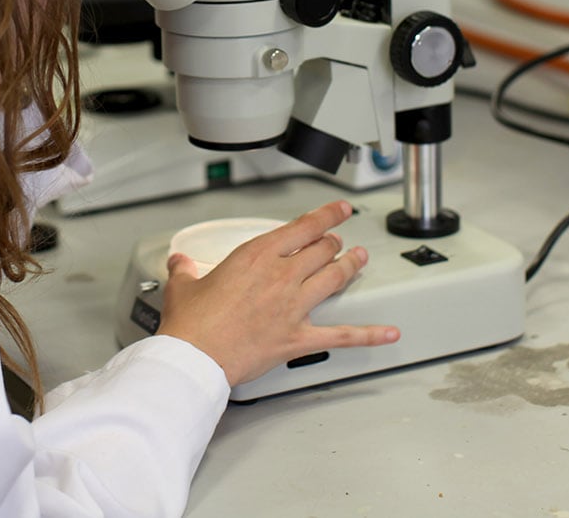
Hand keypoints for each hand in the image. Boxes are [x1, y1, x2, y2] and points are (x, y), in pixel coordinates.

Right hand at [155, 200, 400, 386]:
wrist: (195, 357)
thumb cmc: (191, 324)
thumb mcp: (183, 286)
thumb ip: (185, 270)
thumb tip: (180, 263)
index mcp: (256, 257)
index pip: (302, 227)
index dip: (326, 215)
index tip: (338, 210)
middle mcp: (281, 276)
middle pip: (322, 249)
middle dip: (334, 242)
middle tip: (339, 240)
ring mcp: (294, 306)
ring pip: (334, 277)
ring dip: (351, 266)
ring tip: (361, 259)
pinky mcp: (299, 337)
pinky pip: (342, 335)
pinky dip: (369, 334)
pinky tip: (388, 332)